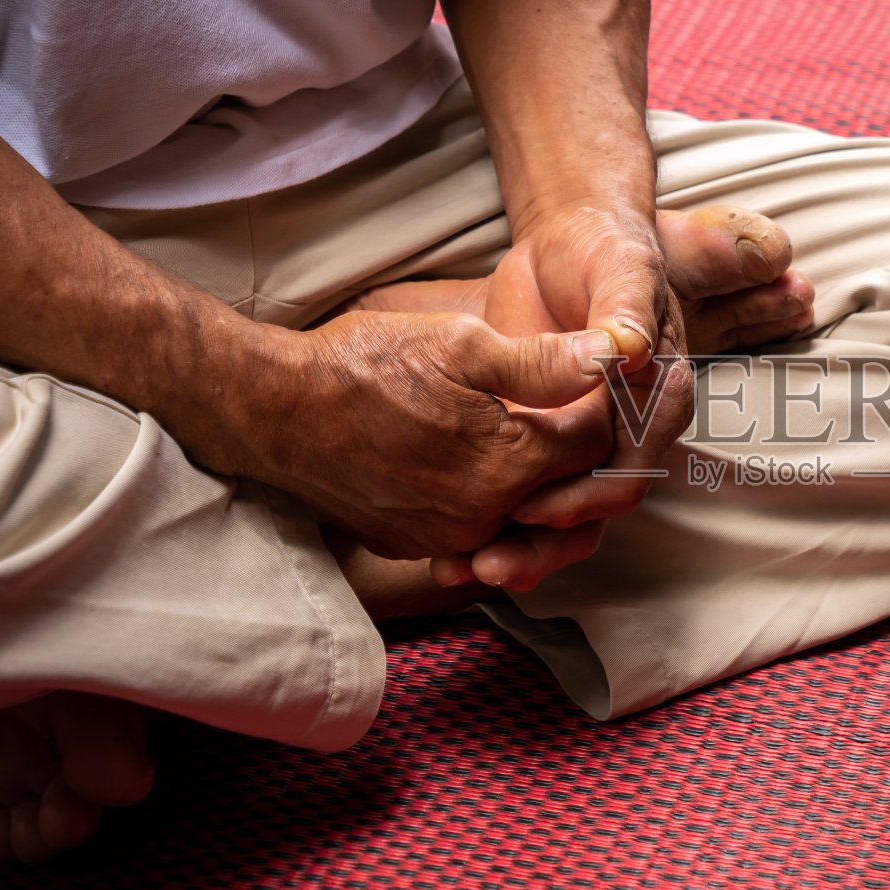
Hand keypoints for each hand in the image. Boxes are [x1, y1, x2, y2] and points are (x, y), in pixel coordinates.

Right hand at [230, 309, 616, 559]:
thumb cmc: (365, 366)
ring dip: (538, 480)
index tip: (597, 379)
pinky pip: (479, 528)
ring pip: (526, 513)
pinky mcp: (419, 544)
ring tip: (528, 431)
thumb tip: (613, 354)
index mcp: (509, 464)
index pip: (596, 445)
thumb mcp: (461, 345)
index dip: (604, 407)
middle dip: (580, 450)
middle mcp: (488, 515)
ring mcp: (451, 537)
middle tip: (571, 406)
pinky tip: (480, 461)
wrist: (276, 411)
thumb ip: (544, 361)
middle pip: (568, 488)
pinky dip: (492, 500)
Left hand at [420, 213, 693, 589]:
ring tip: (459, 570)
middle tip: (491, 564)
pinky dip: (493, 526)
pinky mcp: (546, 443)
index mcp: (659, 398)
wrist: (571, 245)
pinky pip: (527, 497)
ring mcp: (587, 443)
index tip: (534, 505)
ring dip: (517, 551)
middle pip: (594, 509)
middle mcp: (629, 433)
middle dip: (545, 544)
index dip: (585, 495)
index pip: (631, 467)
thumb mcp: (621, 266)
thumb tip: (628, 348)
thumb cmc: (606, 250)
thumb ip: (627, 306)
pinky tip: (447, 552)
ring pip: (561, 518)